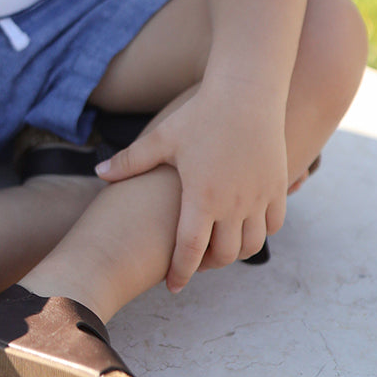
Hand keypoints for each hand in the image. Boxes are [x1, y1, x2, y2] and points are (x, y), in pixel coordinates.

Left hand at [97, 84, 288, 293]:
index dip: (180, 273)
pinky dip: (260, 231)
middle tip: (196, 260)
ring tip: (221, 245)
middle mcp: (233, 204)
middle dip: (207, 265)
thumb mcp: (162, 138)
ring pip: (251, 245)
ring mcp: (258, 197)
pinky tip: (245, 224)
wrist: (245, 91)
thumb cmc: (200, 113)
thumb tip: (98, 174)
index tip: (172, 286)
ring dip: (235, 252)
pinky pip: (273, 225)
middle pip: (223, 256)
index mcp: (201, 197)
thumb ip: (131, 161)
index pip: (190, 251)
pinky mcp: (278, 187)